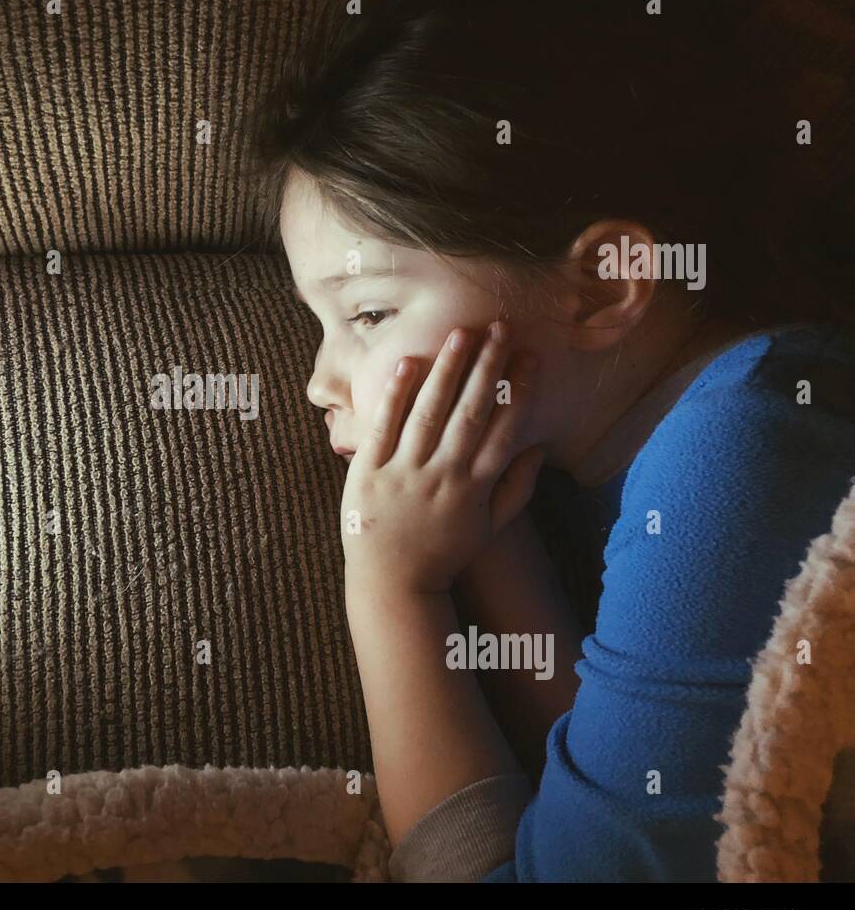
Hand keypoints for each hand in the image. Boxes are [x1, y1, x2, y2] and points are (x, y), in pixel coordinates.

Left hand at [340, 322, 544, 597]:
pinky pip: (383, 428)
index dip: (518, 390)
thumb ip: (517, 487)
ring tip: (461, 334)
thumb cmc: (443, 551)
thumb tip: (540, 446)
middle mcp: (443, 476)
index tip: (530, 356)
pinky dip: (394, 396)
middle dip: (487, 367)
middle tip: (499, 327)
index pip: (503, 429)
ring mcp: (404, 473)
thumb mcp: (490, 527)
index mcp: (475, 488)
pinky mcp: (368, 473)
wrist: (392, 583)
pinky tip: (406, 363)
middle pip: (469, 412)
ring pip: (429, 413)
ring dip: (446, 370)